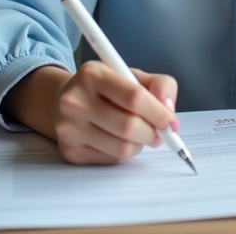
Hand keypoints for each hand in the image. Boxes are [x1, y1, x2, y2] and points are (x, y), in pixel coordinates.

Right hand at [8, 63, 178, 164]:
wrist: (65, 101)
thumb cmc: (106, 89)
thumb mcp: (132, 75)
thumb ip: (159, 85)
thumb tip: (168, 109)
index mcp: (93, 74)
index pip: (134, 97)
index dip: (159, 113)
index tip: (171, 122)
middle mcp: (75, 101)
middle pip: (128, 126)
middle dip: (152, 133)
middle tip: (159, 132)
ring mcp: (69, 129)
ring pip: (122, 148)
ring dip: (140, 145)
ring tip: (140, 135)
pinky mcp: (70, 152)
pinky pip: (111, 160)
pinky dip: (124, 154)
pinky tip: (119, 141)